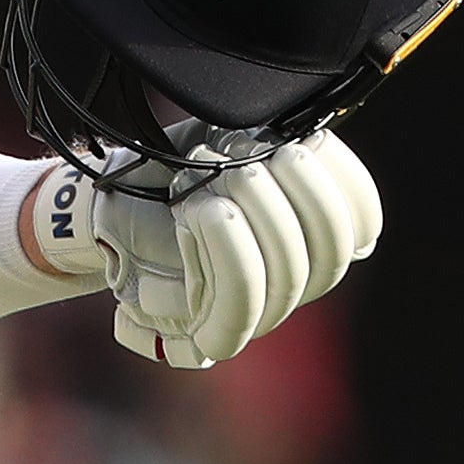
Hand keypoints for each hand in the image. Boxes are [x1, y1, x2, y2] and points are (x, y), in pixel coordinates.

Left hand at [34, 129, 382, 368]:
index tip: (304, 138)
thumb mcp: (226, 140)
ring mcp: (260, 313)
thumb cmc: (169, 173)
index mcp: (311, 235)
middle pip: (333, 249)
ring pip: (289, 275)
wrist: (103, 207)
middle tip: (260, 154)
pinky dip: (228, 251)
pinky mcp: (214, 335)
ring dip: (258, 214)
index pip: (361, 222)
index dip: (344, 179)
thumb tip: (314, 128)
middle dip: (302, 193)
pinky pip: (242, 305)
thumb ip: (276, 137)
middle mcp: (296, 280)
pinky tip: (205, 211)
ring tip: (223, 175)